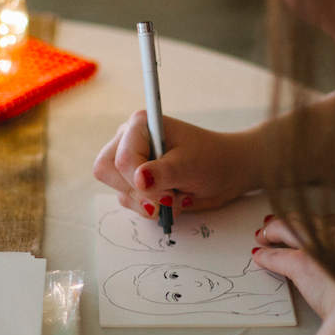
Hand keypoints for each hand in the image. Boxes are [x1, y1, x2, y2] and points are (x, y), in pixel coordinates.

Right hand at [93, 111, 262, 217]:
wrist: (227, 172)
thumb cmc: (212, 160)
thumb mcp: (190, 166)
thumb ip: (163, 173)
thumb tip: (139, 179)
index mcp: (140, 126)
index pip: (122, 159)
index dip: (140, 181)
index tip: (167, 194)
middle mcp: (129, 141)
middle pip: (107, 172)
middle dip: (138, 193)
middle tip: (167, 199)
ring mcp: (132, 162)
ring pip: (120, 192)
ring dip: (149, 203)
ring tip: (176, 197)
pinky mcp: (137, 181)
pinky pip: (129, 201)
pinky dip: (150, 208)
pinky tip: (172, 200)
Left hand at [253, 214, 334, 319]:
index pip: (334, 219)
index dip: (317, 221)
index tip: (309, 223)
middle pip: (308, 218)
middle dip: (290, 219)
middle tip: (276, 222)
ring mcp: (319, 245)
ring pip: (287, 227)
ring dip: (272, 230)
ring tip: (262, 234)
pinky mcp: (302, 263)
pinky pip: (276, 255)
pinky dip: (266, 255)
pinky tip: (259, 256)